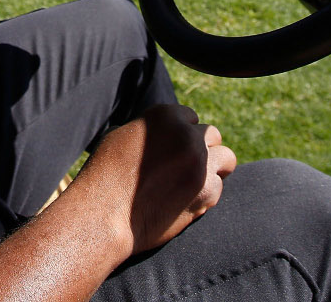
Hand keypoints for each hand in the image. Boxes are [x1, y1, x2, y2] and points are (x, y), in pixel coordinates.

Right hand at [68, 104, 235, 256]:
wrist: (104, 214)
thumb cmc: (105, 175)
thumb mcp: (122, 136)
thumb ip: (149, 130)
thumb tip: (160, 133)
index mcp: (165, 115)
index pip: (190, 117)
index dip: (182, 134)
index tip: (173, 149)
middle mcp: (187, 135)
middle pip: (212, 135)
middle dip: (202, 148)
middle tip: (186, 166)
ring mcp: (200, 163)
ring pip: (226, 158)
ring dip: (214, 168)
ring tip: (196, 181)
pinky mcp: (206, 191)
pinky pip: (219, 187)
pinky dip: (207, 194)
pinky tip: (187, 200)